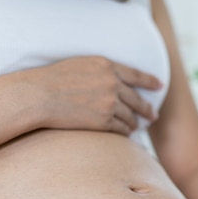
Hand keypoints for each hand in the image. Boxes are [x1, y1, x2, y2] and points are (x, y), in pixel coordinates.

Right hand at [31, 56, 162, 134]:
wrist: (38, 95)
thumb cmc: (52, 79)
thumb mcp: (81, 65)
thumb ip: (101, 71)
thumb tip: (115, 81)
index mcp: (107, 66)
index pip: (136, 75)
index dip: (150, 81)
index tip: (159, 86)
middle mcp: (112, 83)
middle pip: (137, 99)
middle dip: (147, 108)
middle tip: (154, 115)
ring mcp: (109, 103)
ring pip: (130, 116)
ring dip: (134, 123)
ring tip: (136, 126)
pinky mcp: (103, 121)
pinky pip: (121, 129)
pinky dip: (124, 132)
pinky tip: (126, 133)